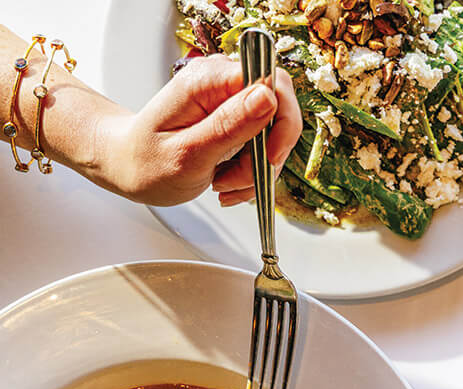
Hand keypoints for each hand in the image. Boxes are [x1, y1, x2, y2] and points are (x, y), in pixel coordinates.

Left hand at [104, 54, 301, 206]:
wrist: (130, 167)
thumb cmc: (147, 162)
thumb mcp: (188, 152)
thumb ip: (229, 125)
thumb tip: (268, 96)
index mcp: (208, 81)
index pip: (272, 82)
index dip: (281, 122)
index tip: (269, 158)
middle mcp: (222, 83)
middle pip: (278, 110)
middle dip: (267, 154)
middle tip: (240, 179)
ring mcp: (230, 102)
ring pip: (272, 135)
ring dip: (256, 170)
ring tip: (223, 183)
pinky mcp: (234, 120)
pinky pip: (261, 147)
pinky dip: (251, 174)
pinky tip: (227, 183)